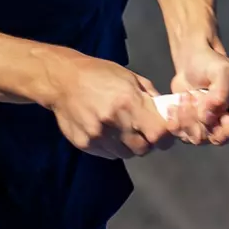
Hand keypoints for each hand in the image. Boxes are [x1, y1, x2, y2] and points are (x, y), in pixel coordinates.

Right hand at [46, 54, 179, 159]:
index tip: (165, 135)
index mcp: (129, 102)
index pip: (159, 134)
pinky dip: (113, 147)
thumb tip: (166, 113)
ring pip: (127, 154)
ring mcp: (98, 135)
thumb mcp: (130, 77)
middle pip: (144, 148)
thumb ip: (150, 96)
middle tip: (141, 131)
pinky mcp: (86, 144)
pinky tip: (106, 131)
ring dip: (129, 145)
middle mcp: (114, 121)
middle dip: (147, 142)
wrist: (62, 80)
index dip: (166, 137)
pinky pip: (109, 154)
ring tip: (121, 129)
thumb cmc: (98, 74)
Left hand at [169, 42, 228, 146]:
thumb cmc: (211, 63)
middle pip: (220, 137)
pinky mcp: (194, 130)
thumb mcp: (223, 71)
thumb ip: (221, 93)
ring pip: (199, 138)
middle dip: (202, 116)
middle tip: (196, 95)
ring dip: (188, 116)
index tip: (222, 114)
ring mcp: (212, 129)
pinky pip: (184, 137)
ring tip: (186, 96)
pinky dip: (176, 121)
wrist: (190, 64)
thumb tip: (209, 118)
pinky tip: (175, 105)